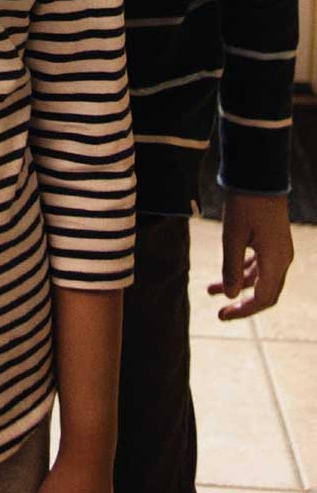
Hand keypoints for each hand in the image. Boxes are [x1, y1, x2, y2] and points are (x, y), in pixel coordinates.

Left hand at [208, 191, 293, 319]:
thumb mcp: (233, 236)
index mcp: (276, 261)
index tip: (223, 315)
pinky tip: (225, 274)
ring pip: (260, 278)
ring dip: (238, 286)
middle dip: (242, 304)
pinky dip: (243, 272)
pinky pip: (260, 265)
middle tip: (220, 313)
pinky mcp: (273, 242)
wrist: (260, 176)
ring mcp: (279, 251)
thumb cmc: (245, 204)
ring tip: (209, 291)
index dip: (244, 311)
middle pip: (265, 293)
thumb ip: (232, 267)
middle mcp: (282, 259)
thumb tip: (231, 296)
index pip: (263, 299)